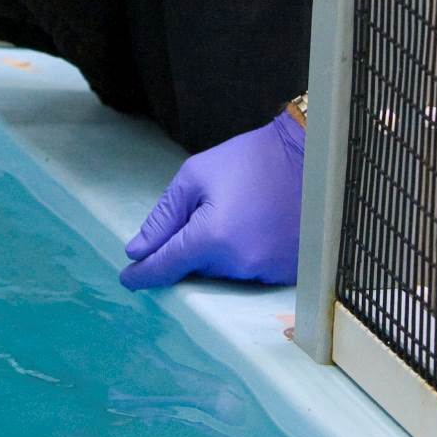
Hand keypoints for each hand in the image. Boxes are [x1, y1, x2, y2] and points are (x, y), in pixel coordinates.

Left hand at [120, 110, 303, 288]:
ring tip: (236, 214)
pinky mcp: (286, 274)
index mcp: (213, 237)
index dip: (143, 274)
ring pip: (223, 273)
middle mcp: (240, 263)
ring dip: (218, 252)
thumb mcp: (195, 176)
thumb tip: (138, 251)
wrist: (308, 157)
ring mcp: (267, 272)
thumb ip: (163, 217)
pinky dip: (244, 255)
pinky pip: (250, 273)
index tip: (128, 279)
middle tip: (204, 212)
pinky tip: (254, 226)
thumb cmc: (248, 160)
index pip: (167, 266)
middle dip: (189, 248)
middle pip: (195, 269)